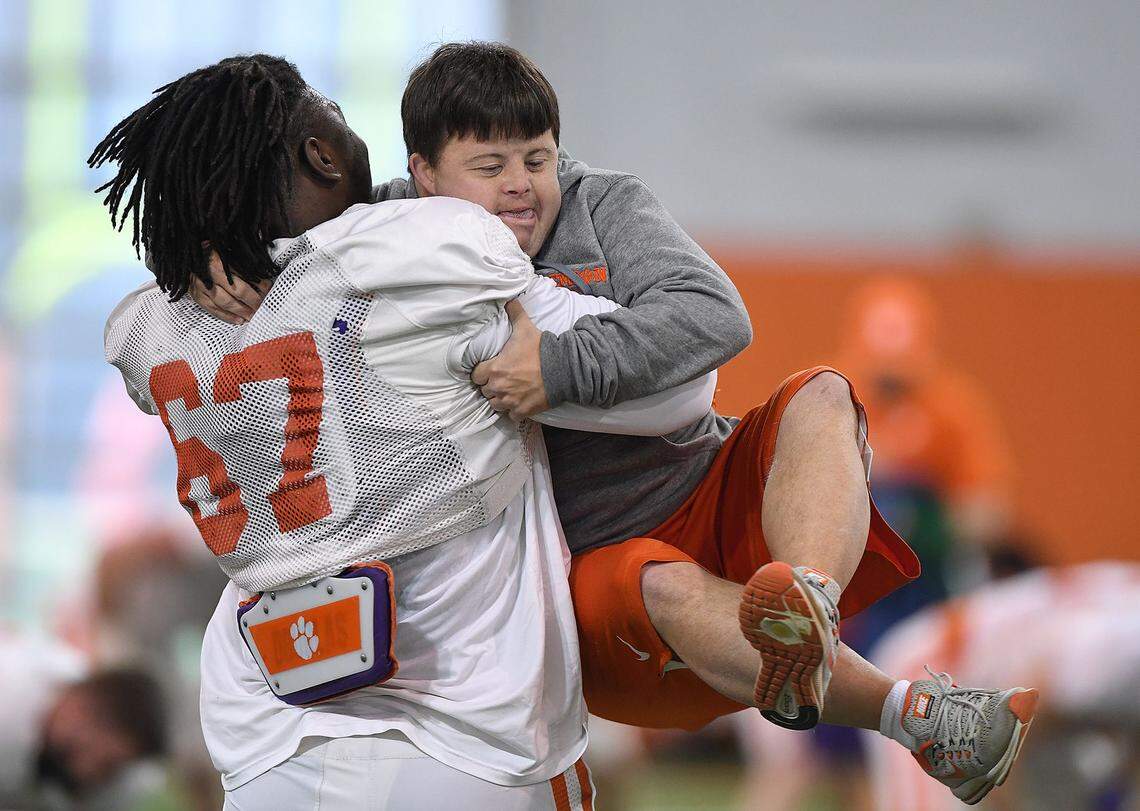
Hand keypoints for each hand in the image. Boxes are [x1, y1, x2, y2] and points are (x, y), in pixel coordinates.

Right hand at [189, 250, 269, 323]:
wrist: (188, 253)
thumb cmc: (212, 253)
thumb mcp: (229, 253)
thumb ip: (245, 266)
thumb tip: (263, 282)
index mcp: (220, 260)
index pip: (245, 275)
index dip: (259, 284)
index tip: (268, 290)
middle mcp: (210, 273)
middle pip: (236, 291)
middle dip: (252, 301)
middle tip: (262, 307)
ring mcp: (201, 285)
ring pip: (225, 302)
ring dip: (241, 311)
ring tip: (252, 316)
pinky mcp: (196, 294)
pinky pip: (212, 309)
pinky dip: (226, 316)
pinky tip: (238, 320)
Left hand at [471, 300, 550, 420]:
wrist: (563, 369)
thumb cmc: (541, 349)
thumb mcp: (525, 328)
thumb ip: (514, 313)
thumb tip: (509, 298)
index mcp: (494, 368)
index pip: (476, 376)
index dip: (482, 373)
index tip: (490, 370)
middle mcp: (498, 387)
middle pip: (485, 391)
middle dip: (491, 386)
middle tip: (502, 380)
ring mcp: (510, 401)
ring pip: (495, 405)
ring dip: (500, 400)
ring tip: (509, 392)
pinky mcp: (522, 411)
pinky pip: (511, 416)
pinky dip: (514, 411)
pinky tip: (519, 403)